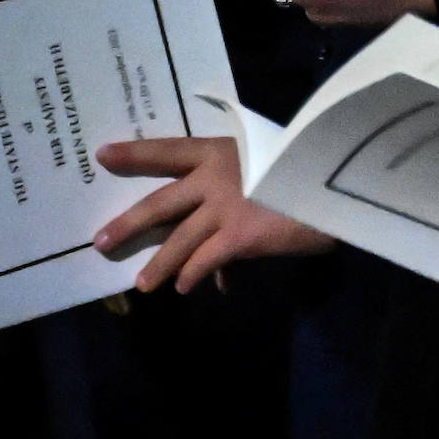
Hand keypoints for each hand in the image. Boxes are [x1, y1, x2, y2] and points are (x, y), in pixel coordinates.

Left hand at [94, 137, 334, 292]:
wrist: (337, 182)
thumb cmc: (309, 165)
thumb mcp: (272, 160)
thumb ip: (246, 182)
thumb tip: (235, 216)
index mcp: (222, 150)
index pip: (169, 149)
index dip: (135, 153)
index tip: (102, 154)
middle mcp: (215, 177)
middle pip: (160, 203)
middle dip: (129, 223)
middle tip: (100, 241)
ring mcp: (224, 208)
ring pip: (179, 241)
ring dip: (160, 266)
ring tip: (144, 285)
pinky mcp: (238, 237)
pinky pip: (206, 262)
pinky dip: (196, 276)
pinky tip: (189, 288)